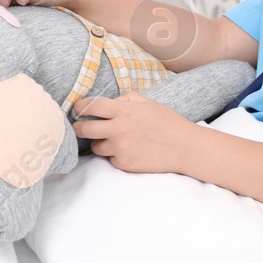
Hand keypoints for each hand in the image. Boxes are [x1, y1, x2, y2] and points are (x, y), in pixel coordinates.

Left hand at [71, 92, 192, 173]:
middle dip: (78, 127)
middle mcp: (118, 130)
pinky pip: (110, 159)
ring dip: (100, 143)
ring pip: (95, 147)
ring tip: (115, 140)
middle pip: (83, 129)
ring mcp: (120, 148)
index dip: (80, 107)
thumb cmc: (167, 122)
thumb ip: (124, 99)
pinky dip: (115, 155)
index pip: (91, 106)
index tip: (77, 108)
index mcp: (123, 111)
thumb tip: (108, 103)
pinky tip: (129, 150)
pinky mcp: (124, 164)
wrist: (184, 148)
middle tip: (79, 127)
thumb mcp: (147, 102)